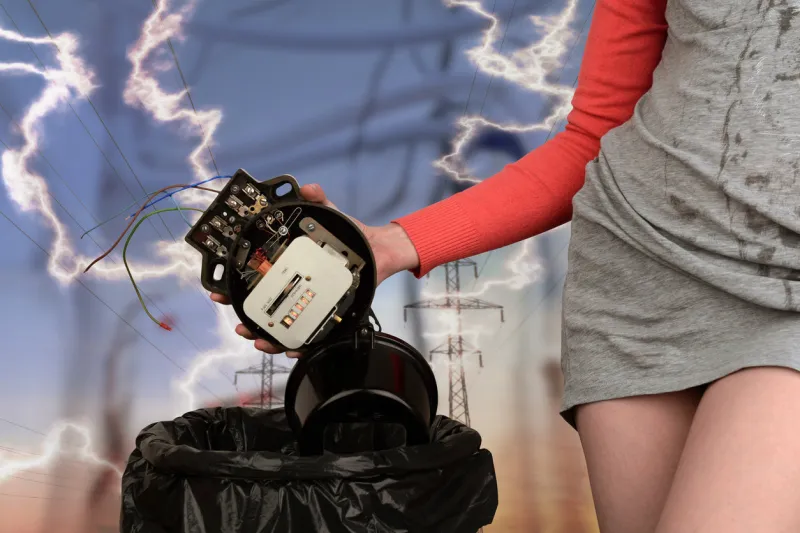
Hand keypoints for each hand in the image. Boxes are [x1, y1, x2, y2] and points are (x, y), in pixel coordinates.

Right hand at [209, 183, 418, 356]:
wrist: (378, 251)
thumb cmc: (349, 236)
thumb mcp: (329, 215)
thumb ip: (317, 200)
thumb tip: (308, 188)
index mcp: (287, 265)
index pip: (253, 278)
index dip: (233, 286)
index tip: (219, 293)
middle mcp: (294, 286)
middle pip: (263, 308)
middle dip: (246, 320)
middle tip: (240, 325)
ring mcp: (310, 302)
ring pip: (282, 326)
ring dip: (268, 337)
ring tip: (262, 341)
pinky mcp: (328, 314)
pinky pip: (311, 336)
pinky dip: (300, 344)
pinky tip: (294, 348)